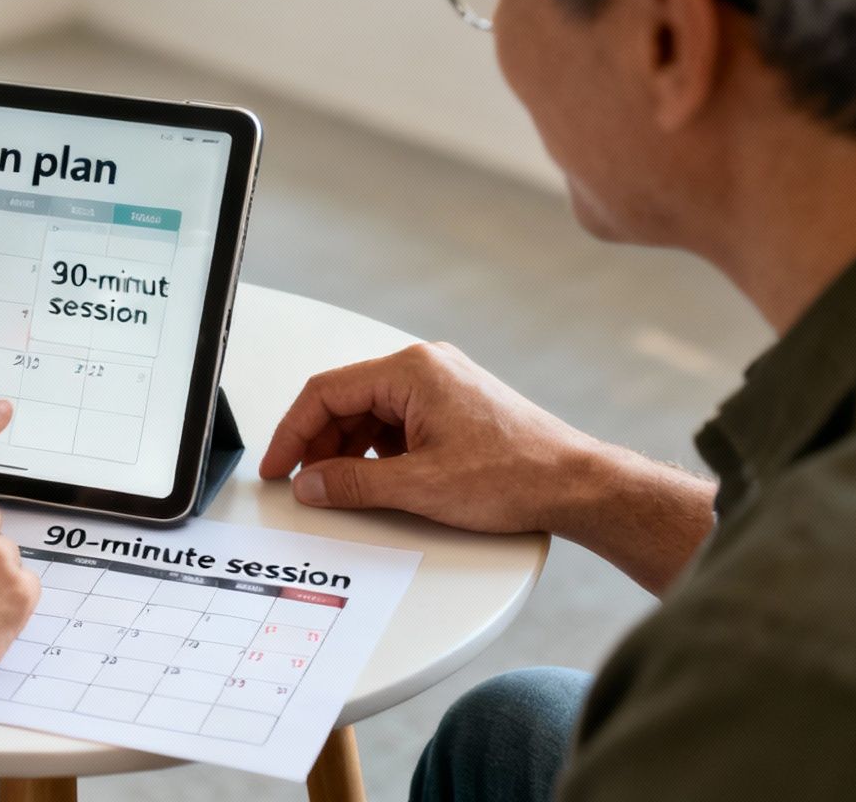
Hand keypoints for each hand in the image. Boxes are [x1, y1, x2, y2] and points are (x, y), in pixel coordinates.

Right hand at [259, 341, 605, 533]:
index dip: (292, 433)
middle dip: (321, 445)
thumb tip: (311, 485)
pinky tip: (381, 479)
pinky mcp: (455, 406)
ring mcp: (442, 385)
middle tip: (307, 485)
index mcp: (411, 370)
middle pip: (346, 401)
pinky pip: (397, 422)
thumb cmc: (516, 474)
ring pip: (370, 413)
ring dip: (349, 450)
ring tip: (343, 488)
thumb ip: (353, 483)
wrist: (578, 485)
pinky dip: (378, 450)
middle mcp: (426, 367)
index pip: (326, 393)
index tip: (278, 467)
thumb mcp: (419, 486)